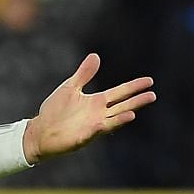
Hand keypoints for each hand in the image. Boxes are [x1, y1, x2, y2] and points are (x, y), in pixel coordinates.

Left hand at [21, 53, 154, 163]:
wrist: (40, 131)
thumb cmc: (55, 110)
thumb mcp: (70, 87)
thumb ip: (84, 74)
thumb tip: (96, 56)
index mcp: (97, 102)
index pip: (120, 92)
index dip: (134, 87)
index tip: (149, 81)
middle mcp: (98, 114)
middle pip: (122, 106)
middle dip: (136, 101)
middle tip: (153, 95)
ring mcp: (92, 127)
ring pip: (111, 121)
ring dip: (121, 118)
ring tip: (134, 112)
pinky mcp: (81, 137)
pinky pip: (91, 134)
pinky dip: (97, 129)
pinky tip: (101, 124)